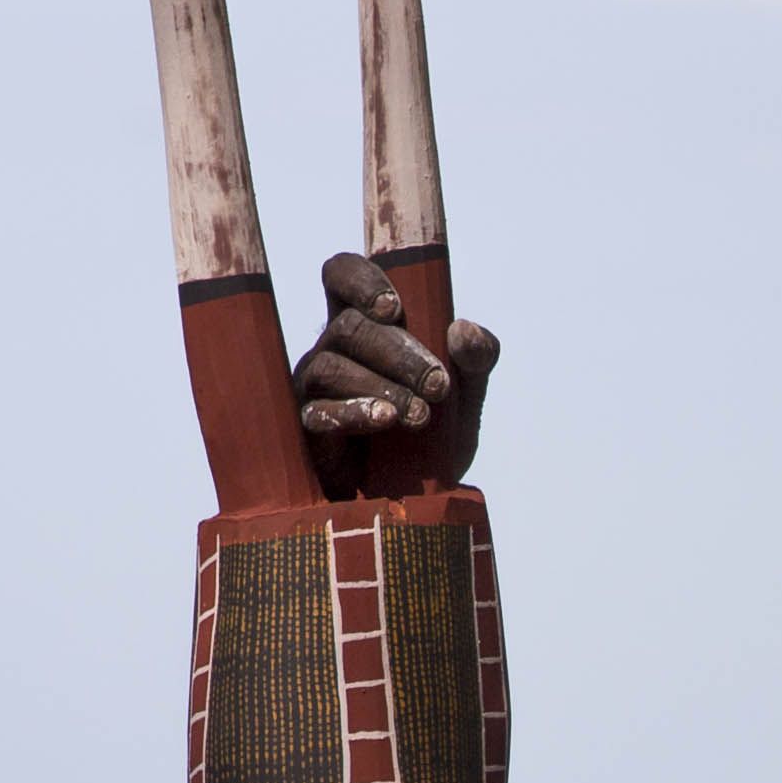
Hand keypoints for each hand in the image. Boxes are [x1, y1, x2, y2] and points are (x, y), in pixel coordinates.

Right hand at [291, 251, 500, 494]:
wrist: (416, 506)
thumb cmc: (435, 439)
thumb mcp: (466, 399)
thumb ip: (476, 361)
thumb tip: (464, 329)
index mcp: (365, 325)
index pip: (342, 276)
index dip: (360, 280)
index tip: (395, 307)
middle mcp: (331, 349)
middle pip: (348, 327)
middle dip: (399, 352)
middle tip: (439, 385)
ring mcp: (312, 389)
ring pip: (331, 366)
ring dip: (382, 385)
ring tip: (420, 415)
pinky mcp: (305, 431)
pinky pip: (317, 412)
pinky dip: (354, 412)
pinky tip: (385, 419)